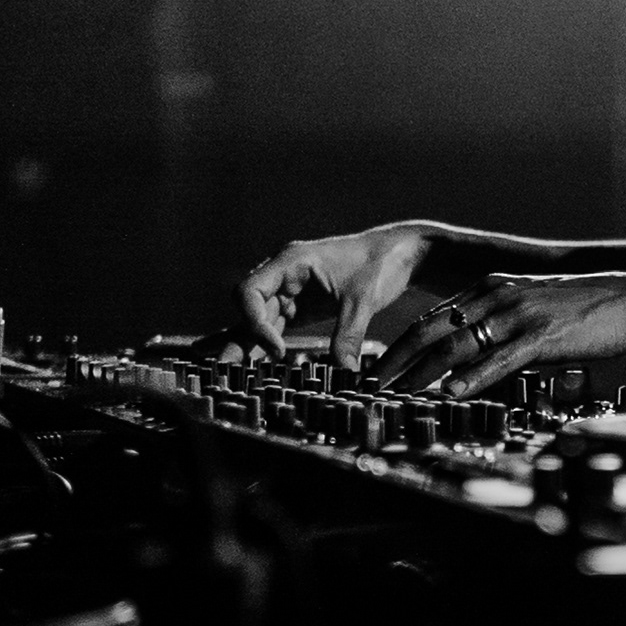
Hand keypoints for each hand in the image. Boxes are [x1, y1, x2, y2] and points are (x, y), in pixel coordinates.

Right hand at [239, 223, 439, 368]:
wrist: (400, 254)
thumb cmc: (381, 265)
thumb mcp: (364, 300)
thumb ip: (349, 333)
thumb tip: (344, 371)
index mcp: (291, 261)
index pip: (251, 291)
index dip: (254, 322)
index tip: (277, 350)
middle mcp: (284, 274)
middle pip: (248, 307)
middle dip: (239, 337)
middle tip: (225, 367)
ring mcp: (291, 290)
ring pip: (259, 319)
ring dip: (247, 343)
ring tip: (228, 371)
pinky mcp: (302, 305)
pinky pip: (276, 326)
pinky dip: (265, 343)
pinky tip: (250, 363)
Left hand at [379, 272, 625, 398]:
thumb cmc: (590, 311)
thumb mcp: (536, 313)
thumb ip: (503, 330)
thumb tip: (474, 361)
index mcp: (494, 289)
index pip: (434, 318)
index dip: (402, 345)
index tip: (377, 369)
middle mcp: (499, 297)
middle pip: (433, 330)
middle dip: (397, 359)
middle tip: (370, 385)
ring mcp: (520, 316)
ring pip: (458, 346)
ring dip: (423, 374)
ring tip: (397, 395)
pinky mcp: (543, 336)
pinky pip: (499, 360)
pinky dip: (472, 378)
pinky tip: (452, 393)